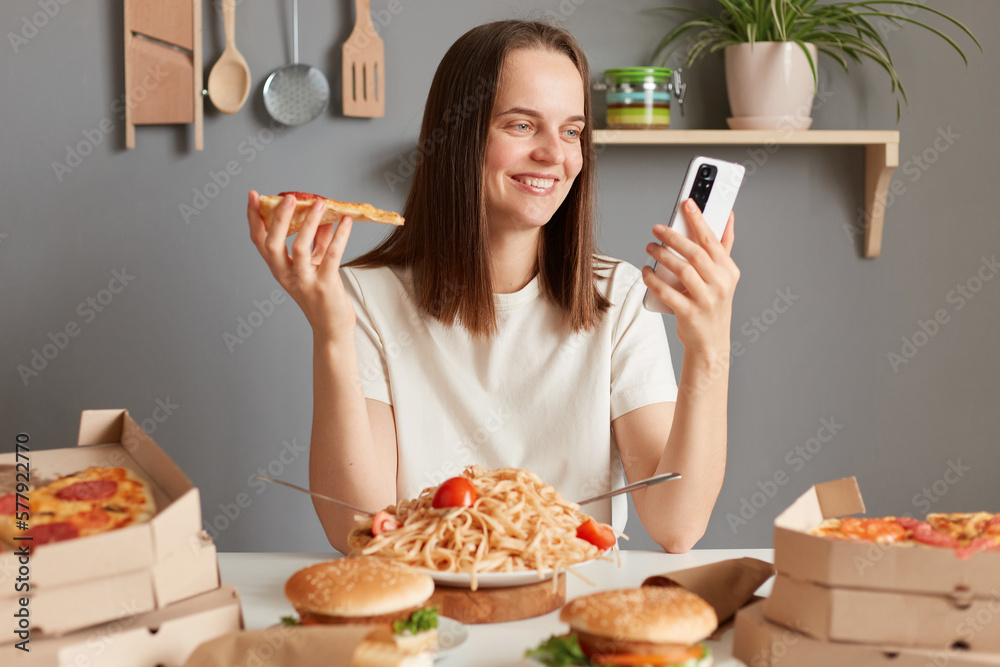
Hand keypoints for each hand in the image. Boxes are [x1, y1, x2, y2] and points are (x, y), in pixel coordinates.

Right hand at [247, 191, 356, 342]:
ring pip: (300, 248)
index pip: (259, 241)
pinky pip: (331, 256)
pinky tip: (346, 222)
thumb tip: (323, 215)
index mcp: (279, 269)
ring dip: (309, 223)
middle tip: (288, 197)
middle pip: (273, 244)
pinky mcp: (325, 286)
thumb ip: (318, 241)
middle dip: (278, 218)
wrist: (332, 328)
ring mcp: (304, 282)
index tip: (254, 195)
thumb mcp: (315, 265)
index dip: (254, 218)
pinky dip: (339, 236)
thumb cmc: (322, 296)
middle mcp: (286, 276)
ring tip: (319, 203)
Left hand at [642, 199, 739, 353]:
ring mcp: (705, 300)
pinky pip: (668, 292)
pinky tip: (646, 271)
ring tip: (649, 247)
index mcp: (728, 271)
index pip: (712, 240)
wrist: (710, 342)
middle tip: (657, 228)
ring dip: (662, 256)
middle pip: (695, 254)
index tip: (686, 203)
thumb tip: (728, 215)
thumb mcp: (724, 275)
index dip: (699, 220)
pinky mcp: (689, 314)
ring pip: (682, 271)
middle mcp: (720, 284)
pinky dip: (654, 280)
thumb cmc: (713, 303)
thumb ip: (724, 245)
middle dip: (674, 237)